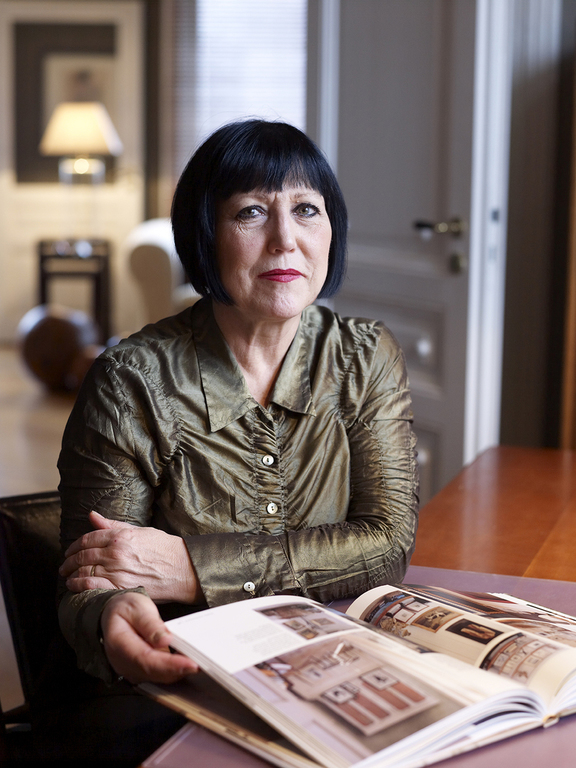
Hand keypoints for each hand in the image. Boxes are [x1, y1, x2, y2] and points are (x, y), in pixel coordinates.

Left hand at [60, 511, 201, 602]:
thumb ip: (113, 525)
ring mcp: (117, 571)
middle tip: (64, 565)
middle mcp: (116, 553)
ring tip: (68, 577)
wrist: (183, 569)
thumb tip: (92, 516)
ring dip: (71, 575)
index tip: (70, 550)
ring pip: (83, 572)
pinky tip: (75, 587)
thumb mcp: (140, 530)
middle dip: (69, 561)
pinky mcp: (120, 588)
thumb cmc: (165, 548)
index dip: (75, 545)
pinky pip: (92, 586)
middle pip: (83, 556)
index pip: (88, 538)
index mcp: (120, 536)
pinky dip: (79, 587)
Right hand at [101, 591, 197, 683]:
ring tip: (201, 664)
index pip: (146, 660)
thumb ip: (149, 624)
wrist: (111, 615)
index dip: (170, 665)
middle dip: (179, 671)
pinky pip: (159, 675)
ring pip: (158, 678)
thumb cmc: (124, 609)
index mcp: (119, 644)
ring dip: (179, 673)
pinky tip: (189, 663)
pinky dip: (175, 671)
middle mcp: (124, 663)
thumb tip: (165, 640)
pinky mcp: (141, 671)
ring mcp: (132, 670)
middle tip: (204, 665)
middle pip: (154, 673)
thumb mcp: (136, 607)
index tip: (191, 663)